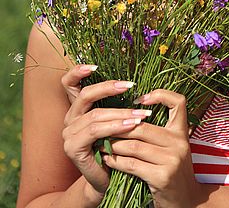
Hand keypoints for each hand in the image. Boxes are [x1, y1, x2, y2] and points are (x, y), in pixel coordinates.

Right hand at [61, 65, 151, 199]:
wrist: (107, 179)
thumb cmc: (115, 146)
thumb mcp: (115, 121)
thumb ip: (116, 103)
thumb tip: (133, 82)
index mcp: (77, 108)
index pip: (69, 84)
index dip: (78, 72)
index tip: (95, 65)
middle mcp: (70, 118)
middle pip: (85, 95)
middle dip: (109, 88)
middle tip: (131, 85)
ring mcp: (69, 134)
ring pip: (96, 115)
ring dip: (122, 112)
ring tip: (142, 114)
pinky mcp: (73, 148)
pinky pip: (95, 131)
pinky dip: (115, 127)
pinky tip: (132, 126)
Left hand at [101, 89, 202, 207]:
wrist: (186, 202)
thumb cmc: (172, 172)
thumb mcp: (172, 149)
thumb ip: (158, 134)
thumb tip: (130, 116)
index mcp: (182, 132)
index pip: (178, 102)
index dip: (160, 95)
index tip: (139, 100)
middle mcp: (179, 142)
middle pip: (143, 126)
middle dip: (118, 128)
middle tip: (103, 128)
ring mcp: (172, 159)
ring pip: (134, 145)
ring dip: (113, 145)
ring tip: (101, 143)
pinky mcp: (162, 176)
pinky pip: (132, 164)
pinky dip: (116, 161)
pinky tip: (107, 160)